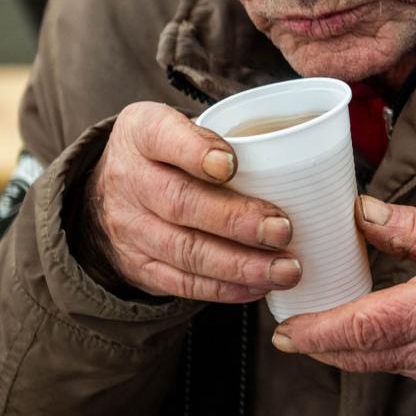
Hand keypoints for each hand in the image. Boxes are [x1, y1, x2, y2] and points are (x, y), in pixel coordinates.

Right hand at [81, 102, 301, 302]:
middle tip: (283, 230)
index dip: (196, 151)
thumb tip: (303, 157)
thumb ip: (224, 135)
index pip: (163, 137)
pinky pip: (182, 283)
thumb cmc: (173, 153)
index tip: (232, 165)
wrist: (112, 193)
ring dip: (240, 264)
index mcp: (142, 133)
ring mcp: (131, 228)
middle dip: (236, 220)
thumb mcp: (182, 126)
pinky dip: (225, 289)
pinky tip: (259, 287)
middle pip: (181, 202)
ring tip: (285, 269)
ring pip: (186, 250)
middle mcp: (130, 179)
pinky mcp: (139, 266)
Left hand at [269, 197, 415, 386]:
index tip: (286, 328)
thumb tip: (363, 216)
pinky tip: (354, 325)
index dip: (319, 331)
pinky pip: (391, 364)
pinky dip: (364, 348)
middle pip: (358, 353)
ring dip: (337, 346)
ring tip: (311, 320)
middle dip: (316, 342)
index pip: (366, 327)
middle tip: (285, 322)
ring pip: (371, 363)